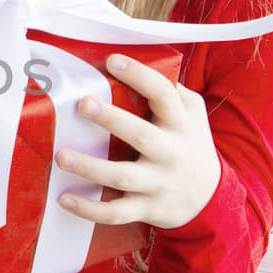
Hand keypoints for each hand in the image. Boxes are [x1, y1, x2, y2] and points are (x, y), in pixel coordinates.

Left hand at [55, 53, 220, 230]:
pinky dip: (90, 209)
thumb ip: (171, 92)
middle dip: (111, 119)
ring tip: (61, 156)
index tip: (112, 61)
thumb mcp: (192, 115)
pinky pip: (116, 212)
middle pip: (141, 135)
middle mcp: (171, 153)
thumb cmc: (190, 145)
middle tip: (82, 104)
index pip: (163, 94)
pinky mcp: (147, 208)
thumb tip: (135, 61)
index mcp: (180, 124)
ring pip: (123, 176)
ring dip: (91, 167)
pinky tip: (64, 198)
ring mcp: (158, 183)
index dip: (139, 75)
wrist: (211, 198)